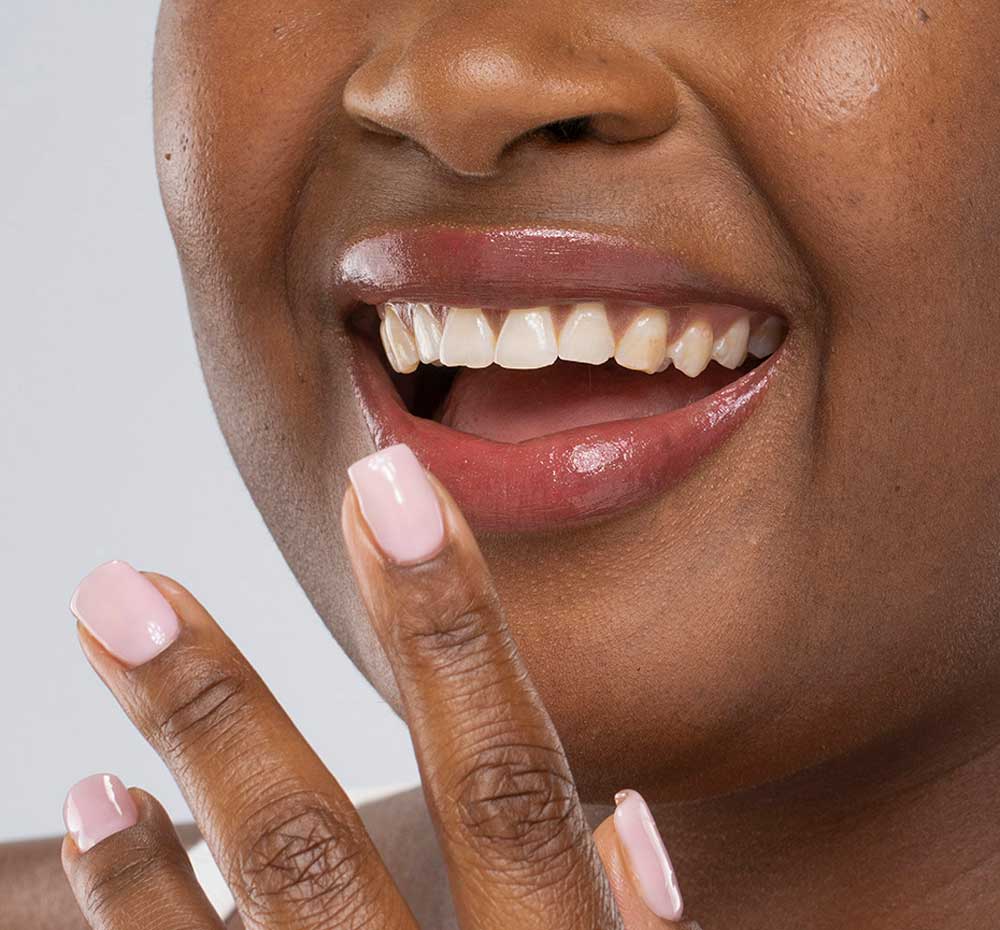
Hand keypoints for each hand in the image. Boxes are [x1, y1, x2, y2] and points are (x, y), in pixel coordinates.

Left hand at [60, 444, 695, 929]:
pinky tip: (101, 829)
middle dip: (223, 707)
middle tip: (122, 583)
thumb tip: (627, 815)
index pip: (509, 779)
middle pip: (321, 857)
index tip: (392, 487)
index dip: (454, 624)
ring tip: (91, 674)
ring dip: (157, 812)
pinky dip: (139, 918)